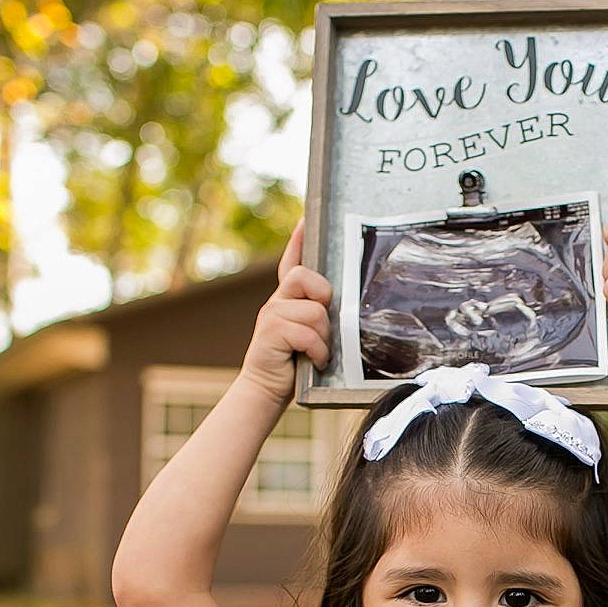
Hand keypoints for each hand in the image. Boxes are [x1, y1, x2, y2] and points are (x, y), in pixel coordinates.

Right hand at [239, 220, 331, 405]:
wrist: (268, 388)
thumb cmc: (295, 362)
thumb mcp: (310, 333)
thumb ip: (319, 315)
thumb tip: (340, 307)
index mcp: (287, 298)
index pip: (291, 262)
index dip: (298, 240)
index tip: (305, 218)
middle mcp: (277, 301)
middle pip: (304, 277)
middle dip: (322, 299)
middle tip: (323, 326)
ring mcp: (271, 315)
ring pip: (313, 311)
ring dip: (323, 336)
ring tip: (317, 351)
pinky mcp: (270, 332)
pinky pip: (307, 333)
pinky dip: (317, 350)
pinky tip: (314, 360)